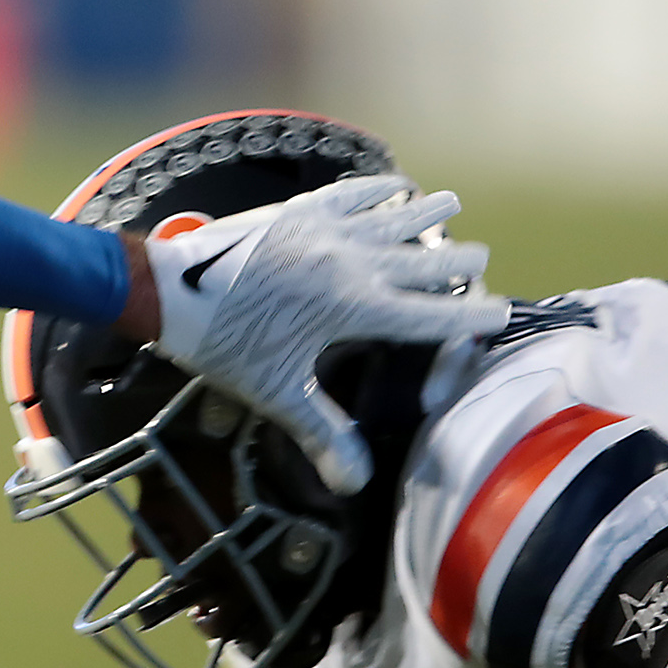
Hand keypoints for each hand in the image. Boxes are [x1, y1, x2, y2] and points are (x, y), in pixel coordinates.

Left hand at [148, 176, 508, 494]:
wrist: (169, 288)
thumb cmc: (225, 344)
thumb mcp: (277, 392)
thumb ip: (323, 432)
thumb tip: (355, 484)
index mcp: (357, 309)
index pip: (435, 315)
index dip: (472, 317)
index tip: (498, 314)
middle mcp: (355, 262)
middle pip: (427, 259)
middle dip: (459, 262)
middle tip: (479, 258)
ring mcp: (328, 229)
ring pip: (396, 214)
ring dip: (427, 212)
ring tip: (451, 203)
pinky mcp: (300, 209)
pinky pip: (354, 190)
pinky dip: (379, 187)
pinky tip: (393, 184)